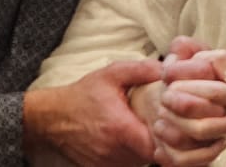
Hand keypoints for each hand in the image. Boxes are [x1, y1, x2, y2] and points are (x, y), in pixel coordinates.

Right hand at [23, 59, 162, 166]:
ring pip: (141, 161)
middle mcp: (115, 151)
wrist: (52, 118)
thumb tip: (169, 69)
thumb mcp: (112, 74)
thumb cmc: (83, 95)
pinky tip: (132, 137)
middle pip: (153, 154)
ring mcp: (108, 163)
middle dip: (162, 141)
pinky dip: (133, 154)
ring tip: (148, 128)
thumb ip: (141, 70)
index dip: (171, 136)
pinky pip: (127, 164)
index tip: (173, 122)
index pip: (158, 145)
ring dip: (147, 147)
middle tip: (163, 122)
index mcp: (121, 128)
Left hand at [153, 39, 225, 166]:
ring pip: (203, 132)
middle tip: (164, 97)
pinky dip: (174, 156)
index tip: (167, 73)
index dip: (190, 75)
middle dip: (185, 103)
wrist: (170, 103)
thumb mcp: (180, 55)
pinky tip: (157, 148)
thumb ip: (183, 47)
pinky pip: (196, 159)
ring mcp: (221, 132)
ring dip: (178, 127)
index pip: (217, 79)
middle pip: (214, 108)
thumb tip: (179, 50)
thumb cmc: (178, 76)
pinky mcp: (209, 153)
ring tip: (158, 121)